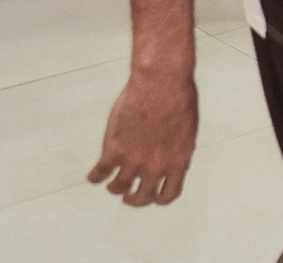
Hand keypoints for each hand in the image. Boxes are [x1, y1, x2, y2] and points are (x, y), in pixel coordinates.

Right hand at [87, 68, 198, 205]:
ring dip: (114, 188)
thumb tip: (172, 155)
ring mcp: (134, 161)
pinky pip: (99, 173)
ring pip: (118, 187)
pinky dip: (95, 176)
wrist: (161, 83)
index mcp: (179, 161)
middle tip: (128, 196)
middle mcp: (156, 166)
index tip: (152, 195)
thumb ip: (177, 148)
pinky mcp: (114, 150)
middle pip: (142, 197)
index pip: (169, 194)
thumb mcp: (187, 128)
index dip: (158, 198)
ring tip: (111, 184)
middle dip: (134, 199)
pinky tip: (95, 175)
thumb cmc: (179, 98)